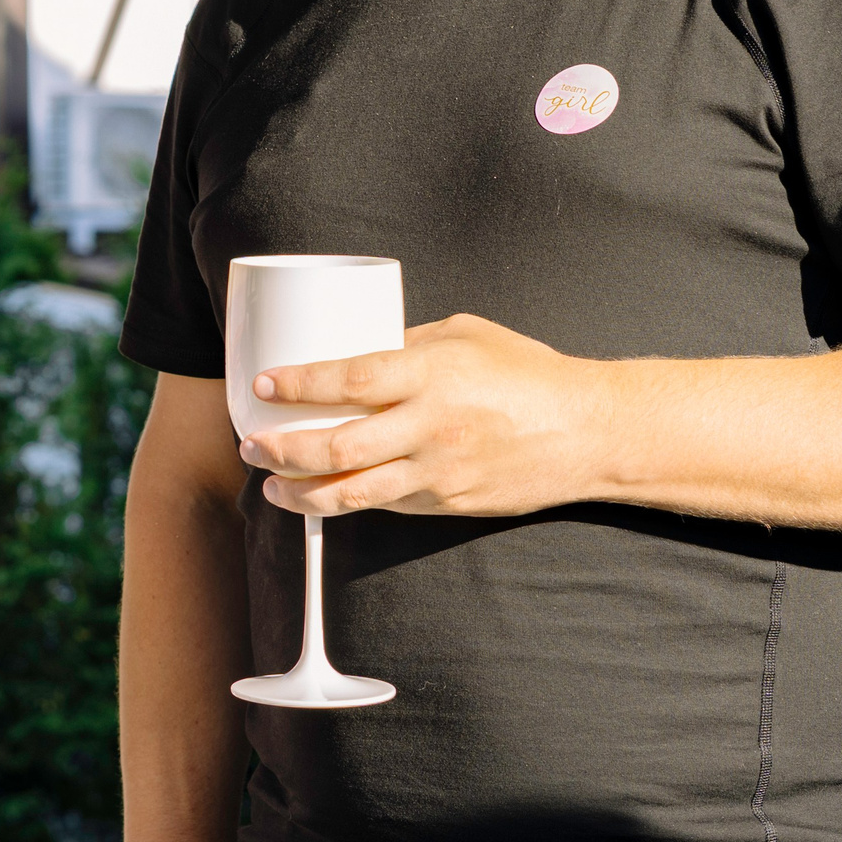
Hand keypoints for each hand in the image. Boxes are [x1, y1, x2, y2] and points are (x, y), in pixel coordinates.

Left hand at [238, 314, 605, 516]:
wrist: (590, 432)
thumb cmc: (526, 372)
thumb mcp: (465, 335)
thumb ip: (408, 344)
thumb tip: (353, 347)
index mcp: (433, 374)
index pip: (351, 379)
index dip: (300, 385)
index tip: (261, 385)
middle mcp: (432, 426)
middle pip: (339, 445)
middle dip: (283, 450)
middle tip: (251, 445)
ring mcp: (440, 472)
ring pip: (354, 492)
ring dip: (302, 493)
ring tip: (270, 486)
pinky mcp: (449, 503)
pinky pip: (388, 505)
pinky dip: (349, 502)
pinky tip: (323, 495)